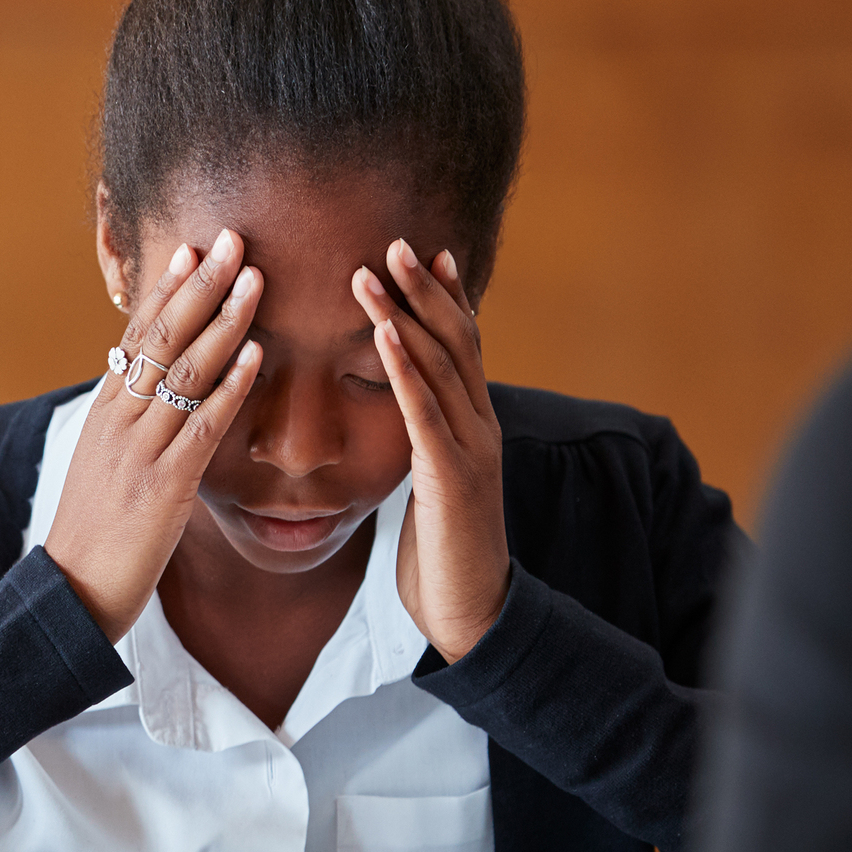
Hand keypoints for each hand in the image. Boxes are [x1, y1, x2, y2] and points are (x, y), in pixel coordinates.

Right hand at [44, 230, 266, 640]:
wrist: (71, 592)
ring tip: (255, 279)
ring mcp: (139, 451)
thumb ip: (127, 426)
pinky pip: (202, 426)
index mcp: (104, 414)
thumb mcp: (102, 466)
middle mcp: (118, 421)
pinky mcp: (163, 485)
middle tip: (233, 241)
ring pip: (184, 372)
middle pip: (160, 339)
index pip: (135, 337)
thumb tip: (144, 389)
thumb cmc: (94, 534)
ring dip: (223, 322)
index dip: (166, 291)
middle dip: (200, 287)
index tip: (192, 249)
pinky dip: (230, 387)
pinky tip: (256, 355)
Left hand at [354, 240, 509, 661]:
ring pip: (438, 366)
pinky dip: (403, 369)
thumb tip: (408, 418)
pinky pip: (424, 412)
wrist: (472, 611)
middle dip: (424, 289)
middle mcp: (480, 426)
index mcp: (474, 426)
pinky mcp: (451, 476)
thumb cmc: (442, 553)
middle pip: (455, 341)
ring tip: (372, 272)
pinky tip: (381, 335)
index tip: (425, 253)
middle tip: (394, 240)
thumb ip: (426, 445)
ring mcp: (470, 448)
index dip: (446, 299)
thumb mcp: (433, 485)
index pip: (463, 348)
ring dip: (403, 315)